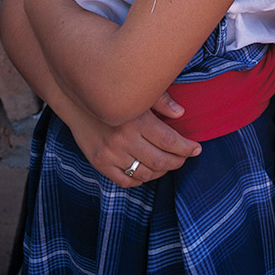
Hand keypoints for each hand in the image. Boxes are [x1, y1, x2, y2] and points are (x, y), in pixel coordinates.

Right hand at [63, 92, 201, 187]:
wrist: (78, 101)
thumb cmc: (115, 94)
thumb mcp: (139, 92)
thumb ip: (161, 101)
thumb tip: (181, 113)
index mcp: (136, 120)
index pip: (169, 141)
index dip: (186, 148)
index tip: (197, 149)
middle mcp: (123, 140)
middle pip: (159, 160)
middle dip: (178, 161)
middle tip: (186, 158)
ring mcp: (110, 154)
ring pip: (144, 173)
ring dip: (161, 172)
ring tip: (169, 163)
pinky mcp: (99, 163)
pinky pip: (125, 181)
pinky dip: (140, 180)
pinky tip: (148, 171)